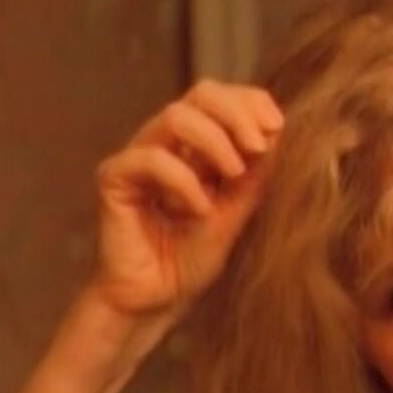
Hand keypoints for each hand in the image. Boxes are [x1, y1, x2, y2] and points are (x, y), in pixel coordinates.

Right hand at [88, 80, 282, 322]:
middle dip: (236, 112)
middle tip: (259, 145)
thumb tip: (279, 131)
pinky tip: (198, 209)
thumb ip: (255, 174)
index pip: (221, 98)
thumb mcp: (236, 212)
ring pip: (175, 116)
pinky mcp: (114, 178)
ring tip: (234, 174)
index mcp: (195, 144)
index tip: (276, 125)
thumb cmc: (191, 258)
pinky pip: (149, 159)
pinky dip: (183, 180)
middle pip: (200, 93)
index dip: (250, 101)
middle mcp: (166, 142)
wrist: (156, 300)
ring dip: (214, 141)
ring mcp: (138, 156)